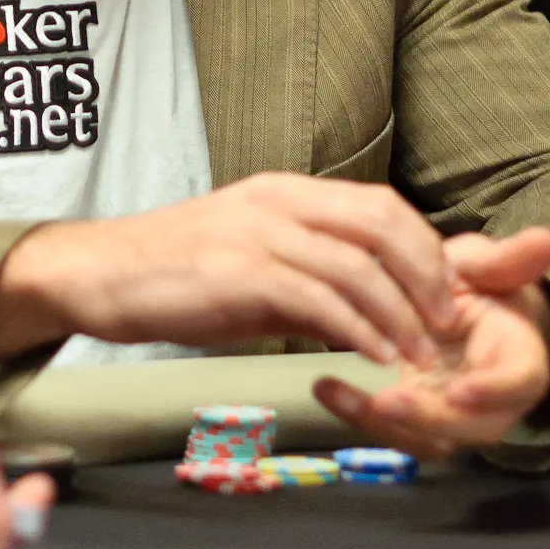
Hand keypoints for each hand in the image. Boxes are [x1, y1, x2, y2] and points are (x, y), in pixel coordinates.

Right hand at [0, 173, 457, 367]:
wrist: (103, 272)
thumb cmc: (176, 273)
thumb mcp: (252, 266)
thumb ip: (310, 283)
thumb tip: (366, 319)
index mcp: (285, 191)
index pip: (377, 203)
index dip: (422, 246)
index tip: (444, 293)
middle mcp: (278, 200)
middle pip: (379, 221)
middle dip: (426, 274)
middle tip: (446, 322)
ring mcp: (258, 231)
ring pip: (356, 262)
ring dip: (400, 313)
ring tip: (420, 354)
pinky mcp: (240, 270)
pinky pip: (318, 297)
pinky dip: (358, 330)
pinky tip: (374, 357)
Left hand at [314, 226, 549, 459]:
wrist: (457, 306)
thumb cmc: (479, 284)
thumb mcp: (485, 263)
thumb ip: (506, 259)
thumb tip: (545, 239)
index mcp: (517, 357)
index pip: (520, 383)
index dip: (494, 391)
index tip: (460, 389)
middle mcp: (490, 398)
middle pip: (471, 426)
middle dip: (428, 417)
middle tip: (385, 401)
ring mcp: (451, 413)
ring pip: (427, 438)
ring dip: (382, 424)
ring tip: (337, 393)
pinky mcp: (416, 416)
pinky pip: (392, 428)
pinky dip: (357, 413)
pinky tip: (324, 387)